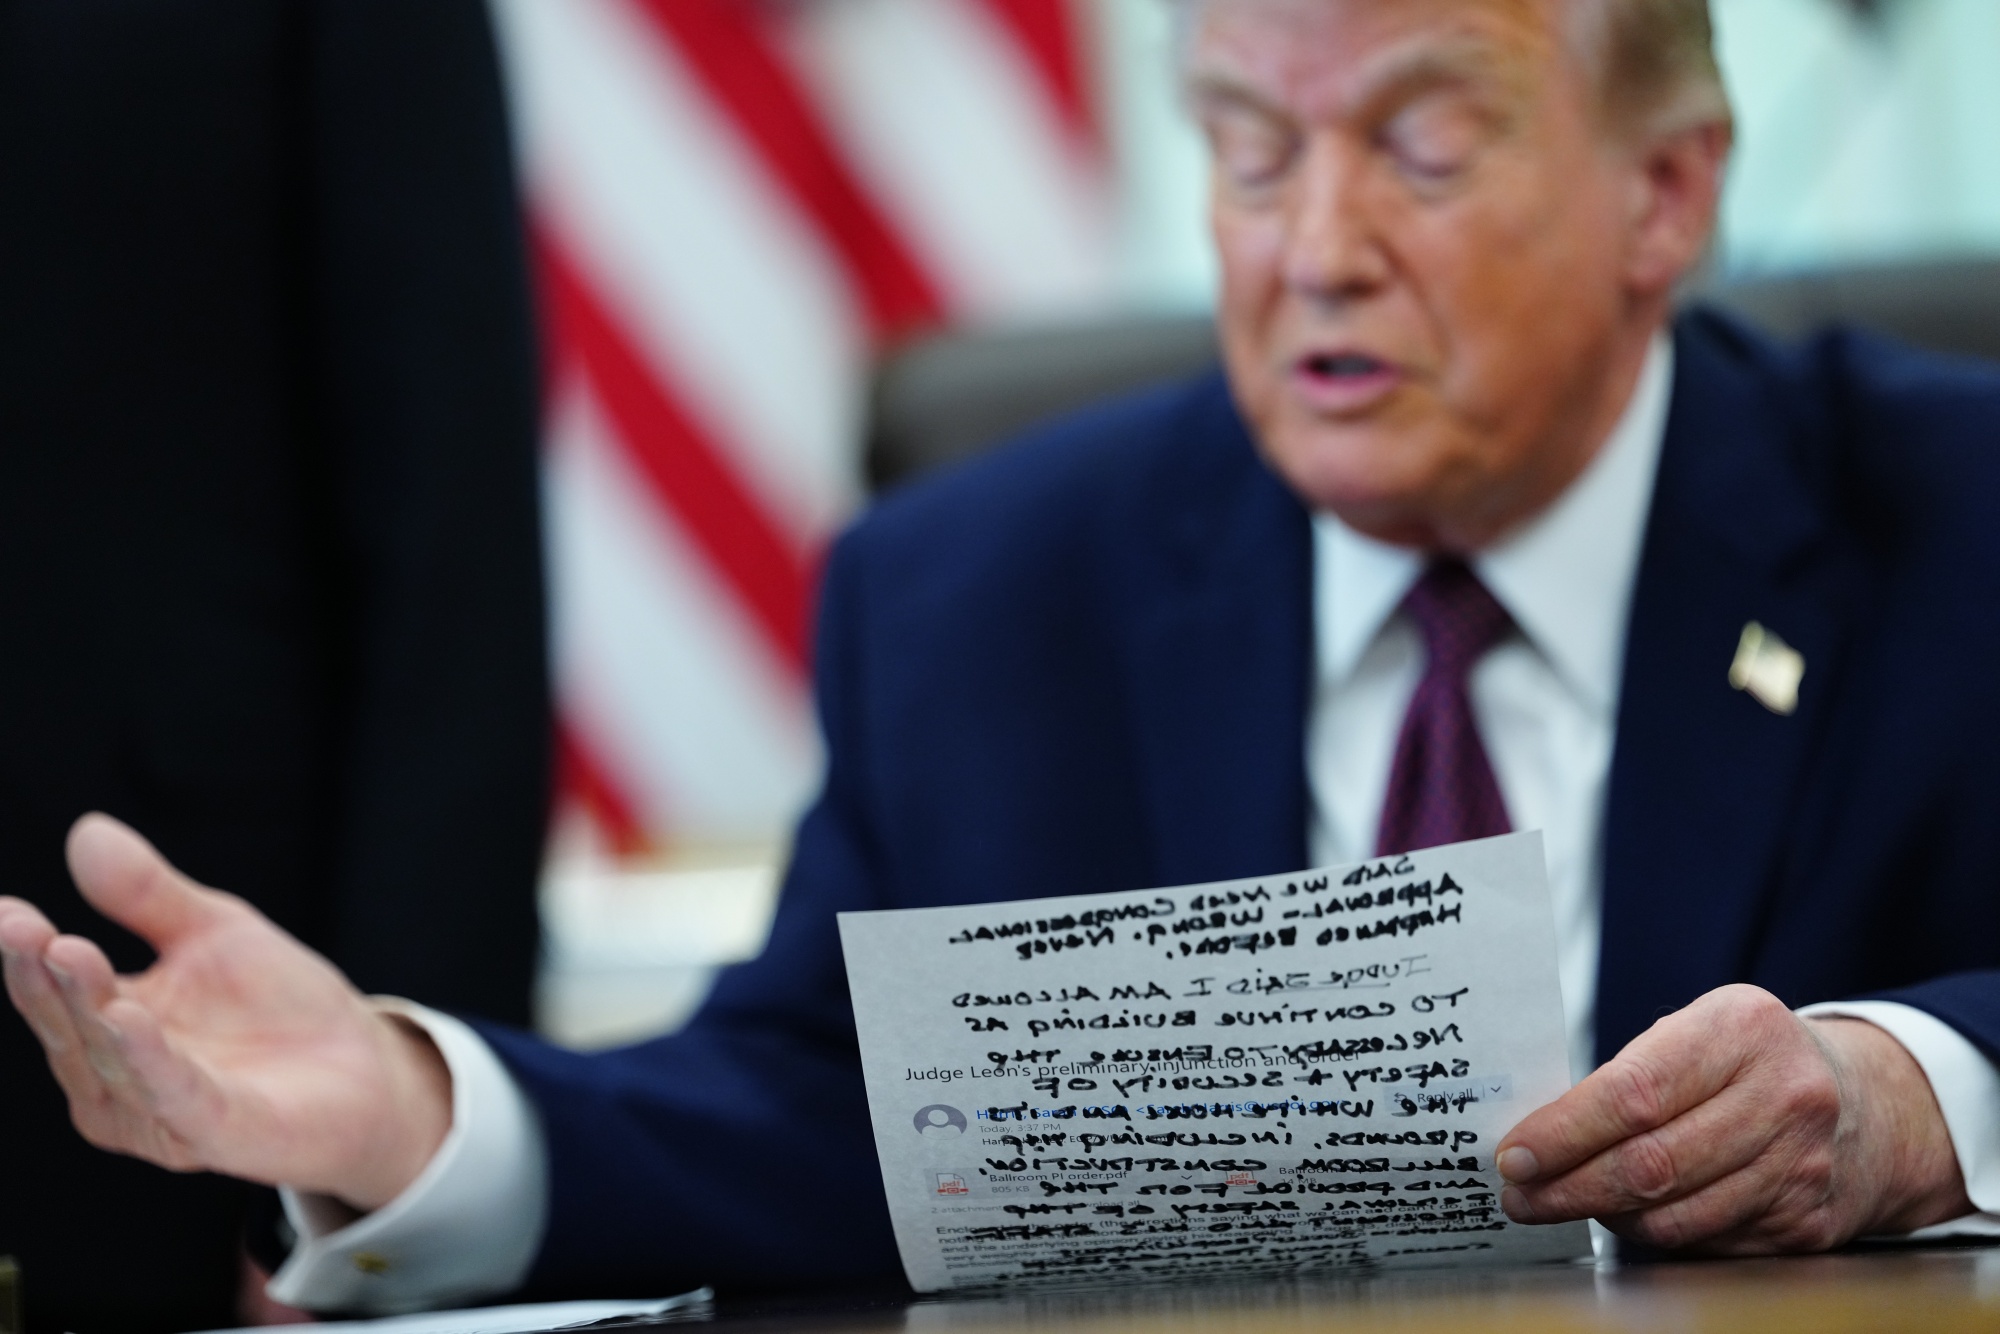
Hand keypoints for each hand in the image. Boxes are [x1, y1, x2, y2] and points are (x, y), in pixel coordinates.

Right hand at [0, 813, 451, 1211]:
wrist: (363, 1066)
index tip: (6, 910)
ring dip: (87, 1008)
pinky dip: (147, 1060)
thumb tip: (87, 830)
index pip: (55, 985)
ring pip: (110, 1058)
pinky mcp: (212, 1133)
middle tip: (20, 926)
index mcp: (107, 1025)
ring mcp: (159, 1112)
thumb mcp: (214, 931)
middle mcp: (117, 1077)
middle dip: (43, 975)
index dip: (25, 949)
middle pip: (69, 1022)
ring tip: (67, 952)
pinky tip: (127, 1019)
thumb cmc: (279, 1004)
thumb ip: (149, 893)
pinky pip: (173, 1095)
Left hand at [1494, 984, 1972, 1252]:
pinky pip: (1705, 1242)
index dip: (1564, 1133)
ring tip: (1563, 1205)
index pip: (1634, 1093)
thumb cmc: (1751, 1061)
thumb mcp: (1701, 1031)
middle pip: (1651, 1164)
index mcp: (1743, 1030)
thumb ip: (1631, 1072)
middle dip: (1568, 1188)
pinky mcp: (1806, 1223)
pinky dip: (1654, 1235)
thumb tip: (1540, 1135)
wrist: (1871, 1104)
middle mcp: (1784, 1097)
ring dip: (1604, 1218)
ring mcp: (1802, 1167)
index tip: (1515, 1156)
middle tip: (1520, 1197)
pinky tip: (1628, 1218)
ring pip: (1674, 1216)